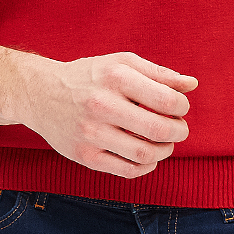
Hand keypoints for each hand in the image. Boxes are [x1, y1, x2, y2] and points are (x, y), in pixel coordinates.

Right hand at [12, 50, 197, 178]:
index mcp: (116, 77)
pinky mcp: (84, 155)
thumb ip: (159, 73)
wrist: (41, 93)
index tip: (179, 108)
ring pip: (144, 155)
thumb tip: (192, 85)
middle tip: (178, 129)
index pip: (166, 99)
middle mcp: (102, 104)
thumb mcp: (122, 63)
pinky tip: (147, 158)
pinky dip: (145, 168)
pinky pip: (126, 170)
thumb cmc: (90, 76)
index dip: (182, 107)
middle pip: (158, 129)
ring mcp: (91, 133)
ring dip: (164, 151)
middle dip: (178, 132)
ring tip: (164, 143)